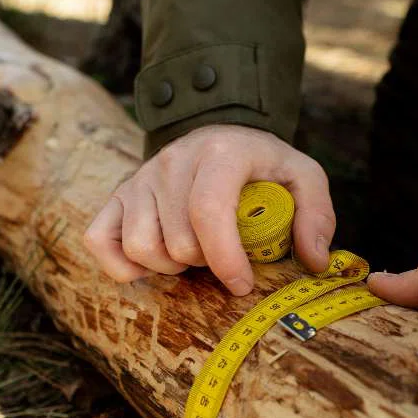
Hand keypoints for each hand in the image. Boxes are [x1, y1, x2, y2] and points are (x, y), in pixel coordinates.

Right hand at [84, 125, 335, 295]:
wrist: (219, 134)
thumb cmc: (261, 165)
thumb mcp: (302, 177)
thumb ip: (316, 215)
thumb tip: (314, 261)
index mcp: (220, 153)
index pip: (209, 212)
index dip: (225, 259)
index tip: (243, 284)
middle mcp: (172, 161)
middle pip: (178, 242)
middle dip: (205, 263)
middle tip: (221, 253)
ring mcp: (140, 178)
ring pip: (141, 248)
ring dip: (170, 266)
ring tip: (192, 254)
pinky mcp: (117, 195)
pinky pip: (100, 242)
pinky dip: (124, 266)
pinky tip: (153, 263)